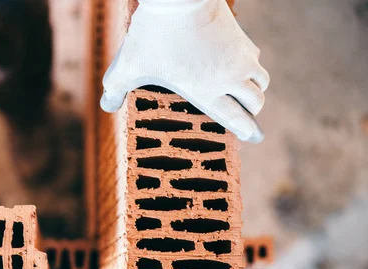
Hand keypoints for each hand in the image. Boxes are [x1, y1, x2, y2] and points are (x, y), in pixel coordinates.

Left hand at [100, 0, 269, 142]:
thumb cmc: (152, 34)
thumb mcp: (127, 65)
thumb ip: (114, 89)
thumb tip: (106, 107)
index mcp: (206, 92)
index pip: (236, 118)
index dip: (247, 130)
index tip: (255, 136)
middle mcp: (229, 78)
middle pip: (254, 102)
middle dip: (252, 113)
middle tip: (249, 121)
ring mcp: (239, 56)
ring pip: (260, 81)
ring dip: (255, 90)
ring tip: (247, 95)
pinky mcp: (242, 38)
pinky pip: (256, 58)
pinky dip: (252, 66)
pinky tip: (243, 66)